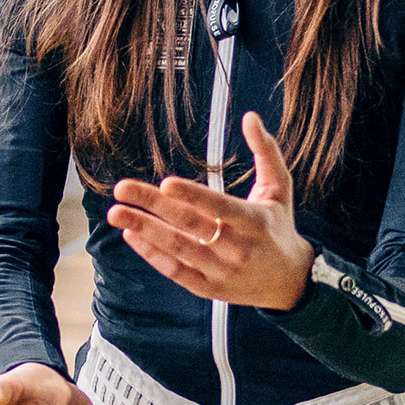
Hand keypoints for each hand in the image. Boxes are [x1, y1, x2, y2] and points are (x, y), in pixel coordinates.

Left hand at [107, 112, 314, 309]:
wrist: (289, 282)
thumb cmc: (278, 226)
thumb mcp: (280, 189)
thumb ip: (266, 152)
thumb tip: (250, 116)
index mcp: (255, 222)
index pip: (220, 207)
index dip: (193, 196)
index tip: (165, 183)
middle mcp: (238, 249)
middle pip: (190, 225)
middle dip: (153, 206)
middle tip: (120, 188)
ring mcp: (221, 271)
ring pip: (178, 250)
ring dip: (144, 229)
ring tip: (115, 213)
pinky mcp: (208, 288)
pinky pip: (175, 271)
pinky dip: (151, 254)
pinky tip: (130, 235)